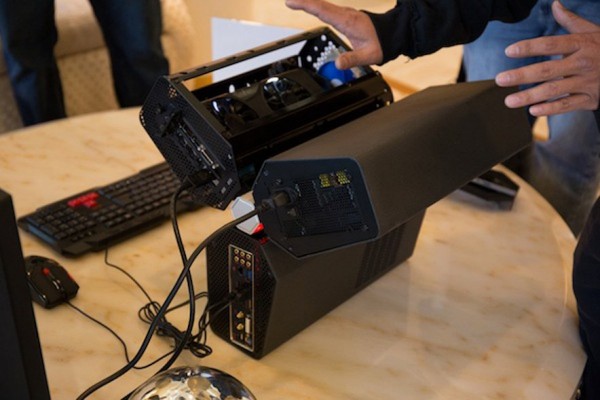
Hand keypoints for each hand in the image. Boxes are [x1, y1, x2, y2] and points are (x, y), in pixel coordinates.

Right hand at [285, 0, 382, 68]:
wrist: (392, 34)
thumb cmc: (381, 43)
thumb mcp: (369, 56)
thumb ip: (352, 59)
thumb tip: (338, 64)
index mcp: (347, 22)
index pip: (323, 11)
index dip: (306, 5)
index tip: (292, 2)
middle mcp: (345, 15)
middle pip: (320, 5)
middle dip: (303, 1)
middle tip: (288, 1)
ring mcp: (345, 14)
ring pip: (323, 6)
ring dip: (309, 3)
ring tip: (294, 2)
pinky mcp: (345, 16)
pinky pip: (327, 9)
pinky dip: (317, 7)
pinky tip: (311, 8)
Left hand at [495, 0, 599, 115]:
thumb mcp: (593, 32)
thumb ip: (571, 22)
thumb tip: (555, 4)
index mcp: (582, 44)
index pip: (551, 44)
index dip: (530, 47)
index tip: (509, 51)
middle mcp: (584, 63)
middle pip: (548, 69)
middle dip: (522, 75)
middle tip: (500, 80)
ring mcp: (588, 82)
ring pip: (555, 90)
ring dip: (530, 96)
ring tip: (508, 101)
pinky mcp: (592, 99)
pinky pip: (569, 105)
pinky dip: (551, 109)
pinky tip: (533, 110)